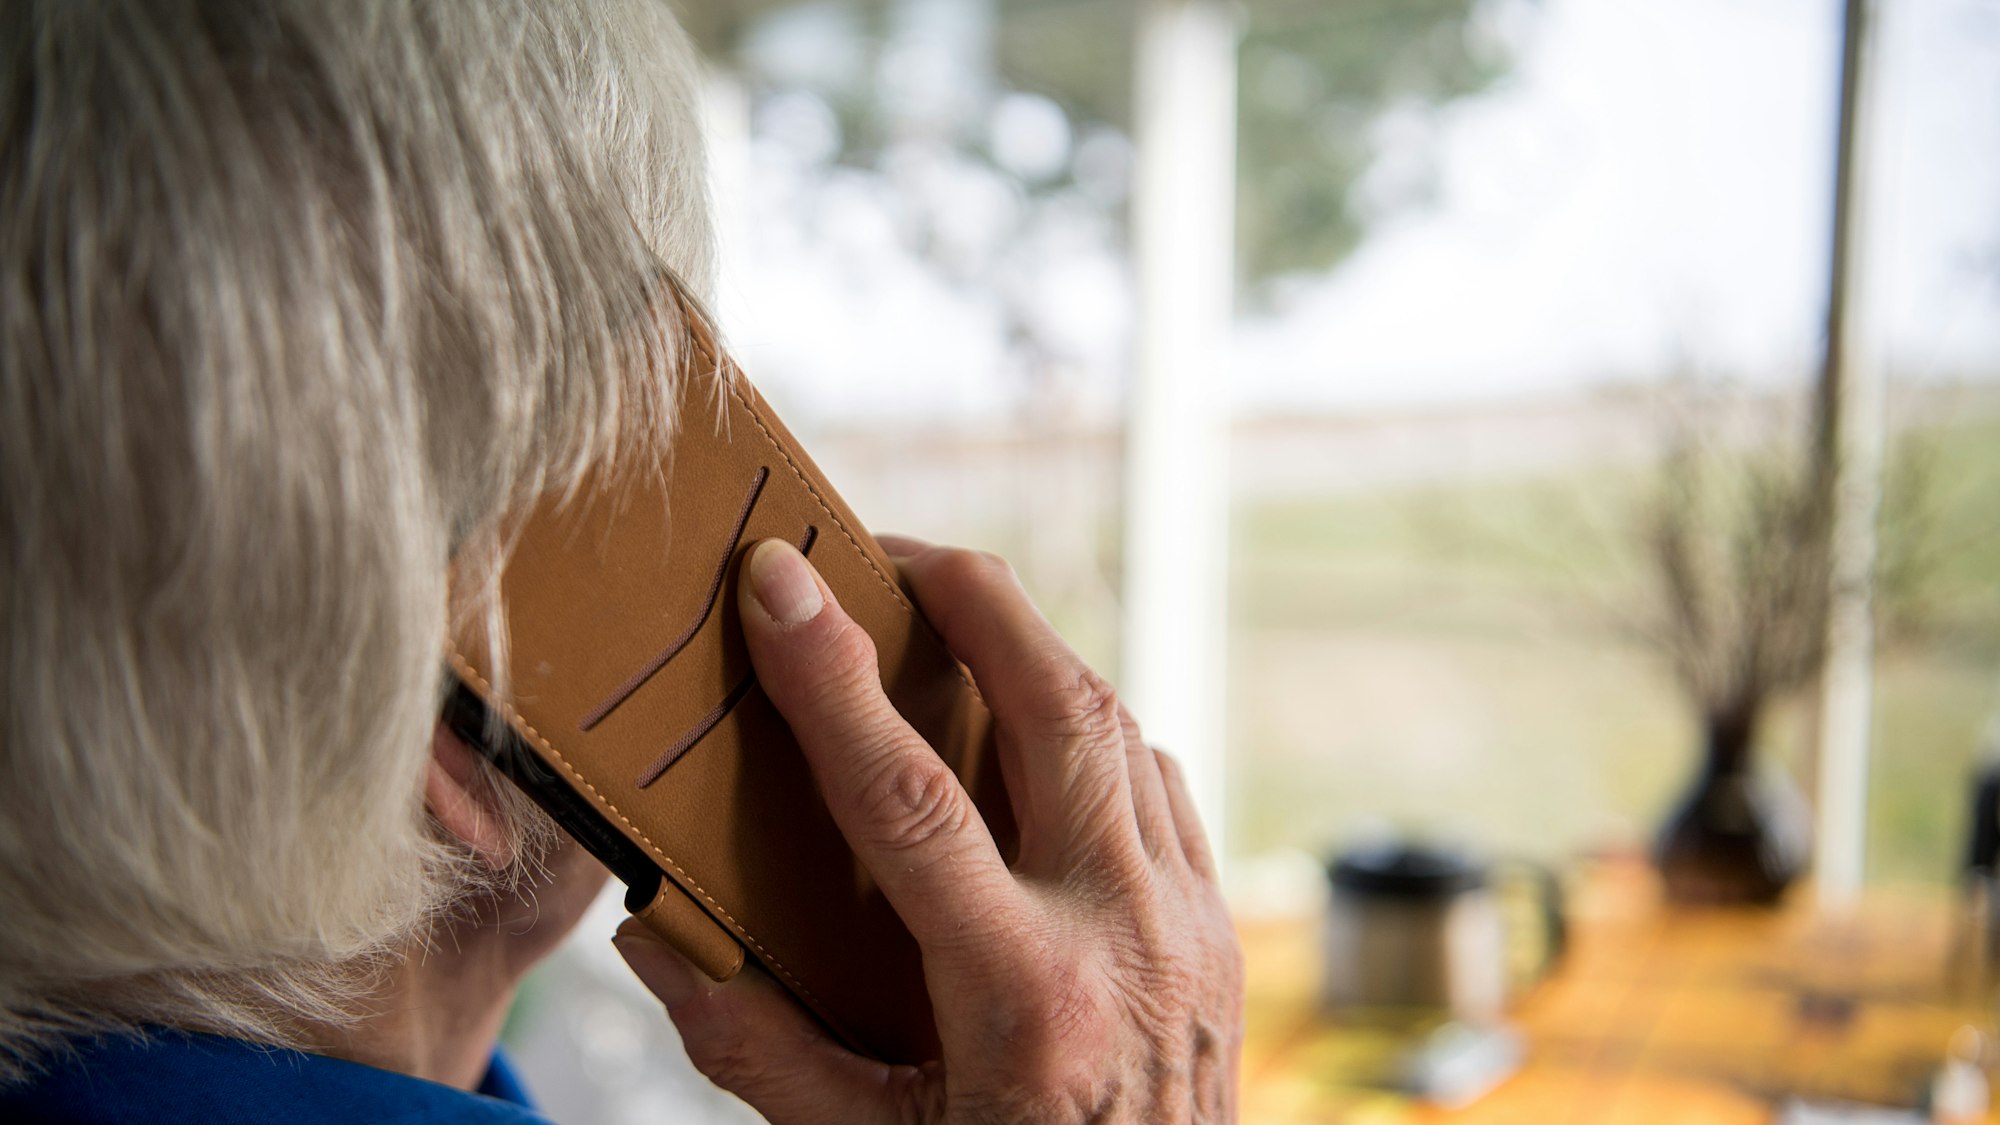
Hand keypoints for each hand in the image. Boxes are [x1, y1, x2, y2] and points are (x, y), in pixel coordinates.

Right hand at [613, 537, 1242, 1122]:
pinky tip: (1037, 723)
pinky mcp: (1219, 924)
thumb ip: (759, 1050)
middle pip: (1060, 708)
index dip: (831, 676)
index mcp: (1024, 997)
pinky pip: (1159, 781)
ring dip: (1035, 654)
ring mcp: (1190, 923)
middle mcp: (1124, 936)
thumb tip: (662, 940)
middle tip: (889, 552)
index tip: (775, 580)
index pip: (909, 797)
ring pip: (1122, 728)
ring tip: (953, 619)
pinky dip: (1093, 728)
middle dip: (975, 600)